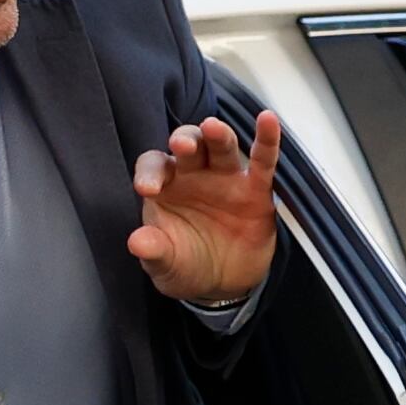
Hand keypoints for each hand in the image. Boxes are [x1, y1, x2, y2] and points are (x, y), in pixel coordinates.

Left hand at [127, 110, 283, 303]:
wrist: (222, 284)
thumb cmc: (187, 265)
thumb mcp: (165, 264)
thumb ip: (153, 251)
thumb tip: (137, 242)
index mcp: (166, 186)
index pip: (154, 165)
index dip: (150, 172)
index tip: (148, 189)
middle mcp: (194, 175)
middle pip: (190, 145)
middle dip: (185, 140)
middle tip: (182, 145)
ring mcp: (226, 179)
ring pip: (222, 147)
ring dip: (218, 135)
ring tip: (213, 128)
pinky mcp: (256, 190)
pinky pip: (262, 161)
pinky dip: (267, 141)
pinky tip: (268, 120)